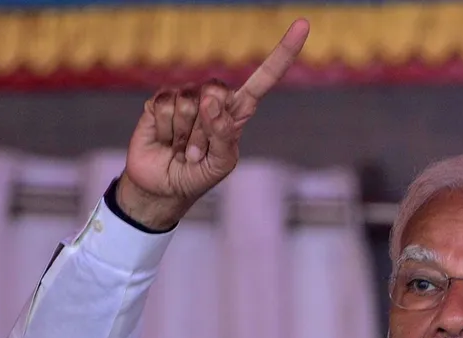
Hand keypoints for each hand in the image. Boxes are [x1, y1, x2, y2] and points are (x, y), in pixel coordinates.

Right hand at [116, 18, 309, 229]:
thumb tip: (211, 102)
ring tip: (182, 149)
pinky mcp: (158, 102)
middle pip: (215, 90)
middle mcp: (213, 99)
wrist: (162, 187)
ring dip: (185, 135)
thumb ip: (224, 136)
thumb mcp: (221, 164)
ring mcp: (186, 98)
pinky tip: (165, 141)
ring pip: (188, 102)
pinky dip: (165, 130)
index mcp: (238, 111)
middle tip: (198, 151)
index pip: (264, 78)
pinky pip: (164, 105)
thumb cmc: (198, 175)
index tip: (303, 25)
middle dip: (205, 127)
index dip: (282, 53)